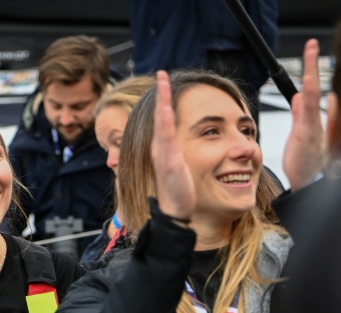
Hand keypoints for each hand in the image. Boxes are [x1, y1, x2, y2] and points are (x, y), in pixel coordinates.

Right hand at [151, 70, 195, 220]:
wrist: (175, 211)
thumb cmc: (180, 193)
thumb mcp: (179, 168)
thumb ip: (178, 156)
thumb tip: (181, 150)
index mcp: (164, 148)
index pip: (164, 119)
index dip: (164, 101)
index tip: (165, 82)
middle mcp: (160, 148)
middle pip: (159, 116)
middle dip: (161, 94)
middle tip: (161, 73)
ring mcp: (163, 154)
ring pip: (161, 123)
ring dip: (162, 102)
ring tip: (163, 82)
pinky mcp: (168, 162)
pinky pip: (165, 139)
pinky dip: (164, 122)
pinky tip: (166, 109)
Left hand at [283, 39, 326, 190]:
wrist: (307, 183)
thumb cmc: (304, 162)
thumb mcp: (300, 134)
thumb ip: (300, 114)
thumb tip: (299, 96)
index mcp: (311, 118)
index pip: (311, 88)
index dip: (310, 69)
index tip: (309, 49)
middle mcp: (315, 119)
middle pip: (314, 86)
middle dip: (312, 64)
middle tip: (311, 44)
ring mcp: (312, 126)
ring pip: (314, 95)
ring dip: (312, 74)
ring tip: (310, 52)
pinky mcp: (307, 134)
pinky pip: (309, 111)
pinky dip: (310, 96)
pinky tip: (308, 82)